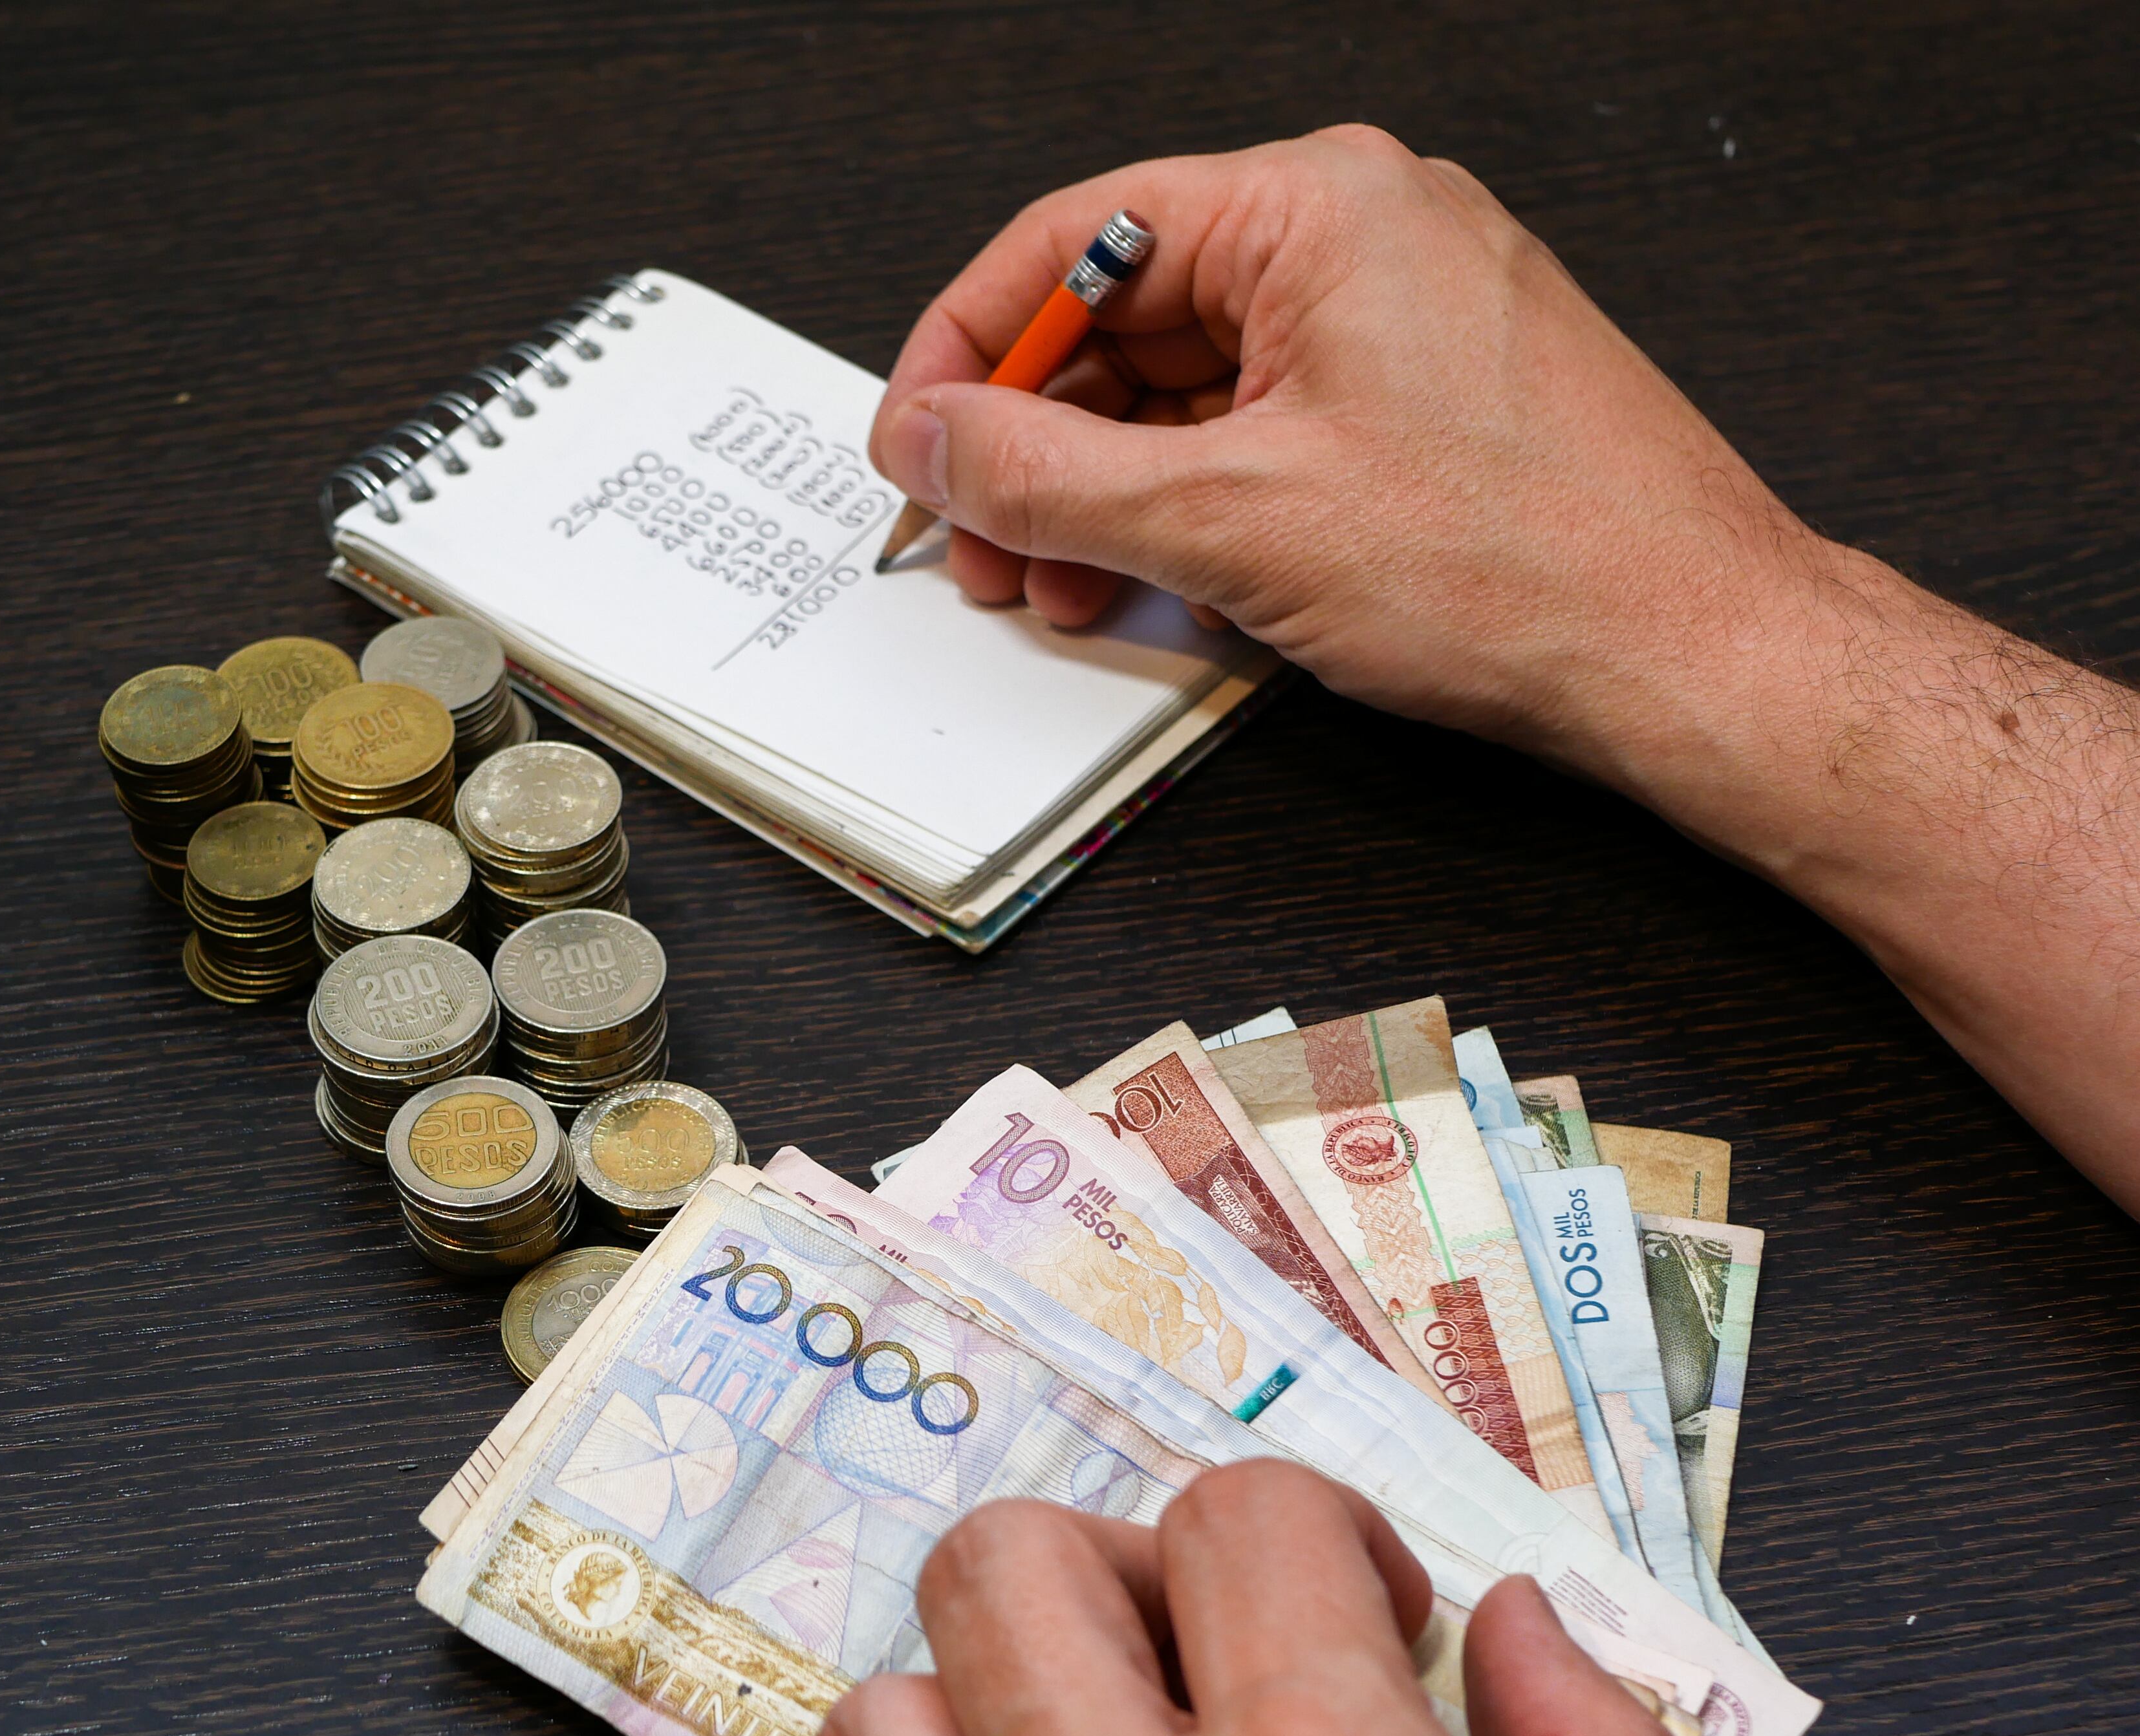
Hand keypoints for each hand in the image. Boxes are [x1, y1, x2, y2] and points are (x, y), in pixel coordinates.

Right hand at [871, 131, 2139, 1222]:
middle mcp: (1361, 239)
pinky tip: (1155, 588)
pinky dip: (1190, 509)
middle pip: (1127, 319)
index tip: (915, 442)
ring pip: (1187, 390)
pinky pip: (1259, 432)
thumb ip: (1048, 476)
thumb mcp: (1229, 521)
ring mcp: (1397, 321)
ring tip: (1059, 588)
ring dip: (1104, 495)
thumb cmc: (1526, 566)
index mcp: (1318, 207)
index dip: (968, 348)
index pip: (1077, 239)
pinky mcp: (1420, 404)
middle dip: (1036, 446)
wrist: (1695, 654)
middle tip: (981, 546)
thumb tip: (934, 440)